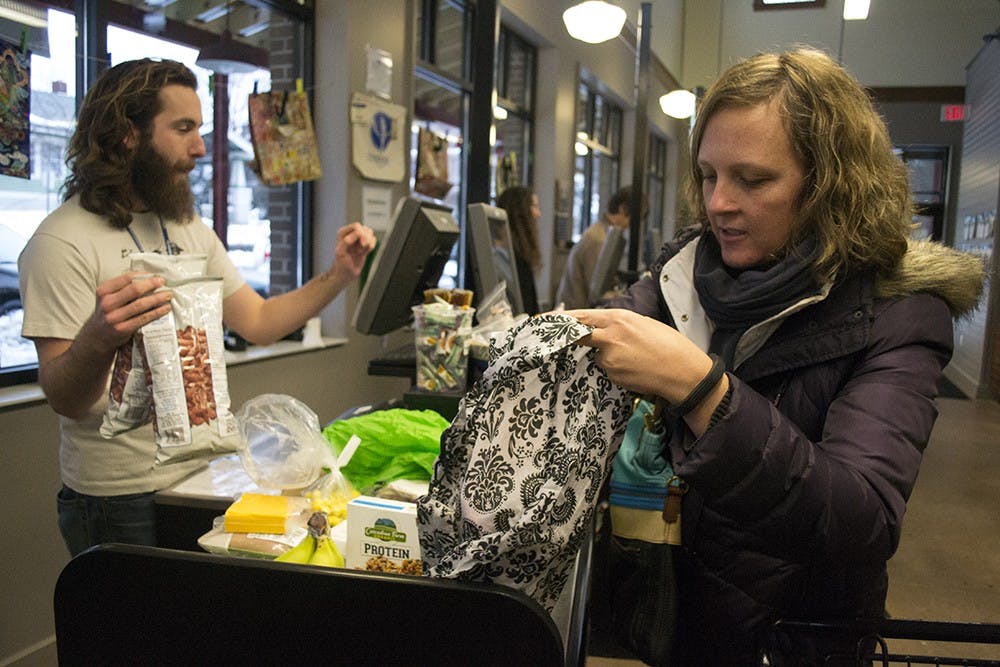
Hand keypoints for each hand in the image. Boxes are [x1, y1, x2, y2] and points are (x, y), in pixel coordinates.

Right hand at [79, 272, 172, 355]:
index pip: (126, 278)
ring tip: (168, 295)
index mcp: (104, 291)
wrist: (97, 336)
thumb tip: (148, 277)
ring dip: (158, 298)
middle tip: (163, 282)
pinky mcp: (122, 329)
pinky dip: (157, 312)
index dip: (143, 275)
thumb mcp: (108, 296)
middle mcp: (107, 303)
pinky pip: (143, 318)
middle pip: (134, 290)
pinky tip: (165, 308)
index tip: (154, 274)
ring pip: (140, 304)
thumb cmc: (108, 312)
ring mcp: (114, 317)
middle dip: (152, 284)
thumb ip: (123, 287)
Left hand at [328, 222, 376, 282]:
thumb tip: (357, 234)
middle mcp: (350, 234)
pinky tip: (365, 252)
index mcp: (343, 233)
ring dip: (369, 243)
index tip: (361, 244)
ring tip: (361, 251)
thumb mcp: (341, 252)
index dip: (361, 234)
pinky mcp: (364, 245)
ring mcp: (358, 239)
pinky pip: (373, 240)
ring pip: (370, 233)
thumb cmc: (341, 263)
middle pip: (365, 229)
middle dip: (366, 239)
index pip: (357, 226)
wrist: (346, 274)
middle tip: (362, 248)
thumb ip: (347, 241)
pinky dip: (371, 246)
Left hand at [566, 308, 714, 403]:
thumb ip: (619, 324)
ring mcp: (609, 357)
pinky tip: (636, 369)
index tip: (543, 320)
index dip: (561, 319)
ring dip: (609, 357)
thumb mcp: (644, 324)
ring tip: (635, 358)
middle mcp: (610, 336)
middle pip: (581, 336)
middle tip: (575, 340)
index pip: (582, 317)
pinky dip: (618, 370)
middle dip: (574, 338)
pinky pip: (608, 370)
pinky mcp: (613, 374)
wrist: (683, 371)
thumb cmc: (669, 345)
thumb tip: (602, 327)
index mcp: (619, 318)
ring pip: (599, 356)